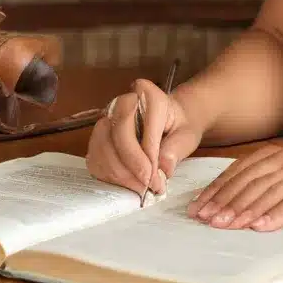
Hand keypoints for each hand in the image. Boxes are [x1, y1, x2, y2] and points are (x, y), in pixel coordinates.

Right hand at [86, 79, 204, 197]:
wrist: (169, 123)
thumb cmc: (178, 126)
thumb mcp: (187, 135)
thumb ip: (176, 149)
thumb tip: (162, 167)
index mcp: (147, 94)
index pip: (141, 122)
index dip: (146, 152)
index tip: (155, 177)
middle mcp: (122, 102)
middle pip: (118, 133)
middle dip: (132, 164)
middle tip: (147, 185)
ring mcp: (107, 118)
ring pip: (103, 146)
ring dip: (120, 173)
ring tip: (139, 188)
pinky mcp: (98, 137)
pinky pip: (95, 157)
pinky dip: (109, 176)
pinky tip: (126, 184)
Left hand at [186, 144, 282, 231]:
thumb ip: (269, 178)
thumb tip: (237, 197)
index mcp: (277, 154)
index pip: (239, 172)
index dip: (217, 189)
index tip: (198, 206)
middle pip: (248, 182)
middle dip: (223, 201)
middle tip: (203, 219)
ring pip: (266, 193)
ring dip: (242, 210)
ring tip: (224, 226)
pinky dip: (275, 216)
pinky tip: (260, 227)